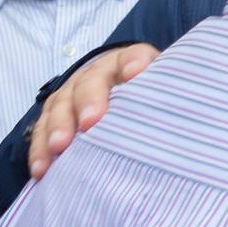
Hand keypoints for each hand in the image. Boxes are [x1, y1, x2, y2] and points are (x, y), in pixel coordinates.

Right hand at [28, 43, 160, 176]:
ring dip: (58, 127)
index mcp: (130, 64)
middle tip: (89, 123)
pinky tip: (42, 169)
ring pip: (61, 105)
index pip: (134, 57)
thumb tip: (187, 127)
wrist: (121, 94)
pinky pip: (42, 130)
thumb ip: (166, 101)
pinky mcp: (56, 112)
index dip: (134, 64)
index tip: (135, 75)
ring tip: (60, 148)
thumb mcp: (161, 95)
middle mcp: (98, 73)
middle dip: (88, 102)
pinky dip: (40, 150)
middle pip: (90, 82)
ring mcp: (73, 92)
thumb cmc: (149, 99)